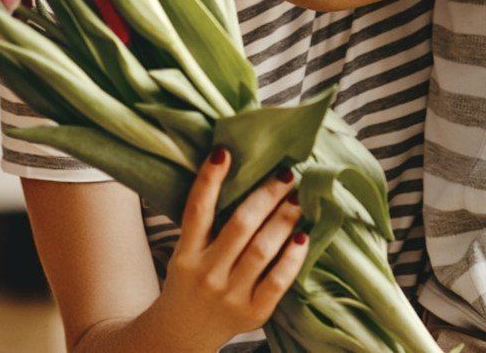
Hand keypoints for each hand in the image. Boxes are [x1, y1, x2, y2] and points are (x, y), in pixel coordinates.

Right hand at [154, 149, 309, 351]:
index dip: (210, 180)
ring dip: (284, 219)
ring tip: (299, 198)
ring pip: (262, 250)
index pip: (196, 210)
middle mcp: (206, 273)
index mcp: (186, 254)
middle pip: (240, 226)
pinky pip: (277, 281)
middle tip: (286, 174)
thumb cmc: (191, 282)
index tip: (225, 152)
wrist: (180, 336)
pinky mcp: (252, 313)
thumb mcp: (187, 252)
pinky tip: (304, 237)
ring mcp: (229, 295)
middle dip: (266, 195)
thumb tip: (241, 173)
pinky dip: (292, 258)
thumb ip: (206, 223)